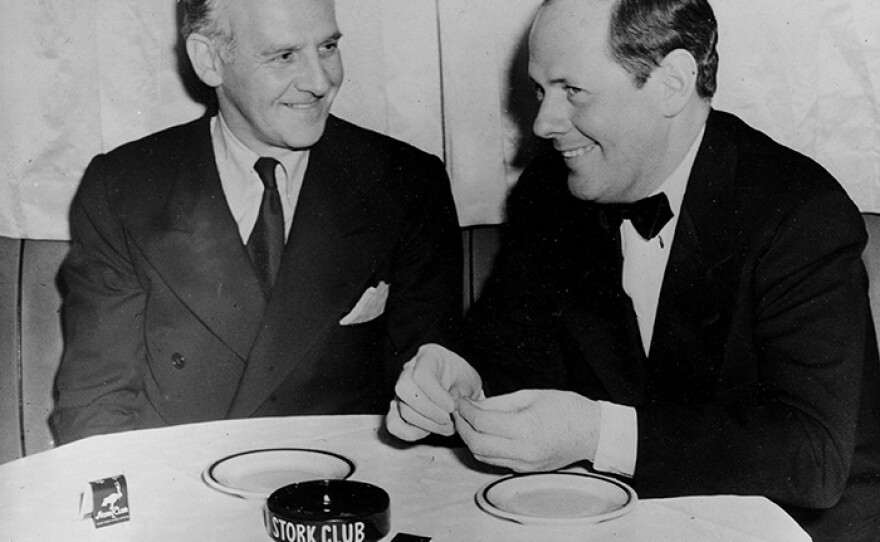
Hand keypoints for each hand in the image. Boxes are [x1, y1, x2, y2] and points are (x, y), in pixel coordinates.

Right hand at [386, 344, 482, 440]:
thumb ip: (463, 391)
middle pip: (404, 389)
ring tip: (447, 426)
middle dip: (428, 410)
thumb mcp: (470, 381)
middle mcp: (409, 370)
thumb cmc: (463, 380)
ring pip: (402, 409)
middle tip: (447, 418)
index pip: (421, 374)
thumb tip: (452, 402)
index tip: (451, 406)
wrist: (459, 387)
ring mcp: (401, 389)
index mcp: (429, 356)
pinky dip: (410, 432)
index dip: (436, 394)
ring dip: (426, 424)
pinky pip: (394, 424)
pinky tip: (429, 431)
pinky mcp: (398, 407)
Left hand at [453, 389, 598, 471]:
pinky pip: (495, 461)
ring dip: (470, 439)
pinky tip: (483, 433)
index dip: (465, 410)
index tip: (460, 401)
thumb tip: (474, 405)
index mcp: (525, 428)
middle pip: (477, 443)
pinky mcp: (525, 470)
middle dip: (462, 427)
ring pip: (483, 455)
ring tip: (468, 422)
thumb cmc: (566, 409)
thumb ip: (499, 402)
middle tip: (458, 412)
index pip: (482, 422)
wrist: (591, 433)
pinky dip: (484, 448)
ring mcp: (524, 464)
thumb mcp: (531, 395)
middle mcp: (523, 451)